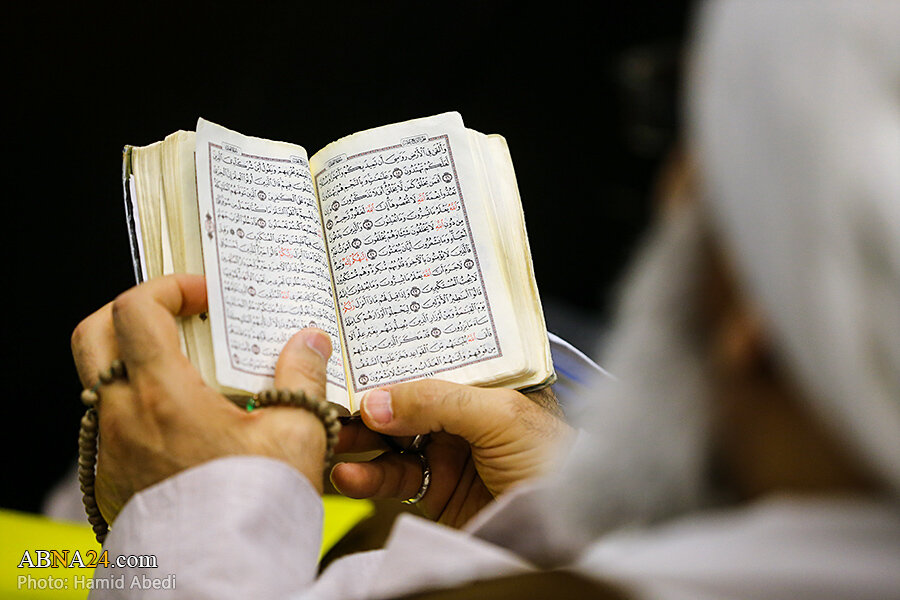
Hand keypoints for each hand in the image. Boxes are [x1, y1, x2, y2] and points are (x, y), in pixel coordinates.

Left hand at [71, 274, 332, 523]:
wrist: (223, 578)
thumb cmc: (254, 509)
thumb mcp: (297, 434)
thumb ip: (302, 377)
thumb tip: (309, 341)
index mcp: (162, 395)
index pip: (137, 310)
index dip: (170, 288)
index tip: (205, 299)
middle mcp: (122, 418)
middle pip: (95, 334)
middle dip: (133, 313)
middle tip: (179, 320)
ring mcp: (109, 452)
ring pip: (98, 381)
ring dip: (134, 362)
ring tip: (189, 376)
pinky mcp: (110, 481)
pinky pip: (108, 425)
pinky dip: (137, 407)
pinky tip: (184, 426)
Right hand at [330, 381, 572, 527]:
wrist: (565, 533)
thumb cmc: (553, 464)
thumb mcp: (502, 417)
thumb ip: (439, 401)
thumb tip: (378, 400)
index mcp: (486, 384)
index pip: (431, 362)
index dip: (394, 360)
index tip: (351, 356)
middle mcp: (464, 414)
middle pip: (404, 399)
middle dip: (367, 400)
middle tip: (329, 399)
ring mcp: (447, 452)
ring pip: (390, 438)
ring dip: (358, 439)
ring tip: (332, 439)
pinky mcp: (435, 489)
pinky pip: (392, 477)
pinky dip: (366, 476)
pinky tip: (348, 475)